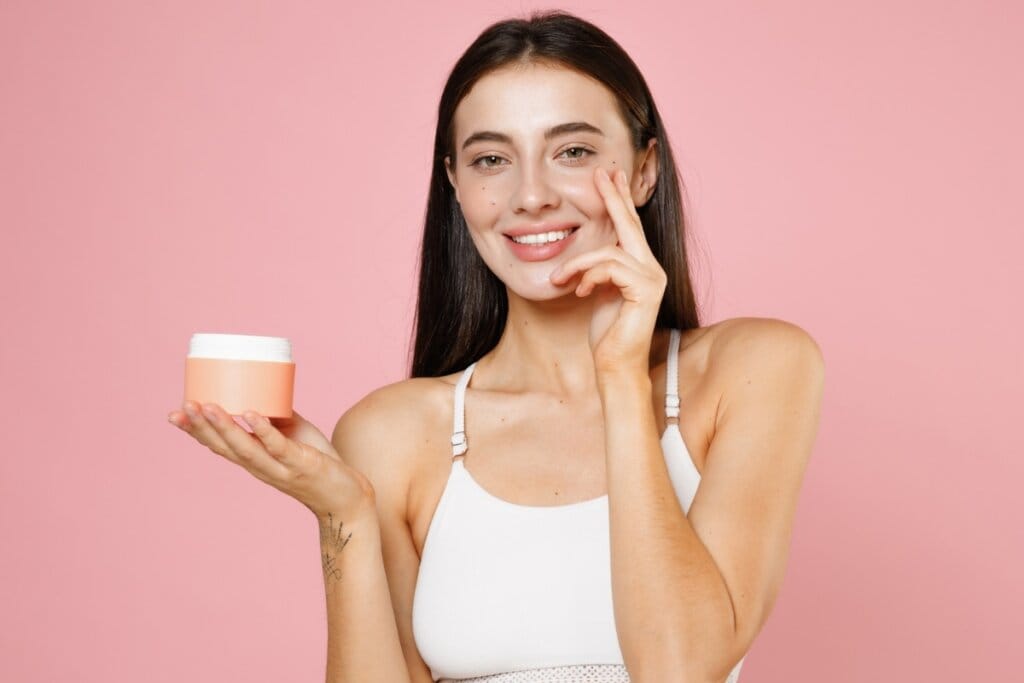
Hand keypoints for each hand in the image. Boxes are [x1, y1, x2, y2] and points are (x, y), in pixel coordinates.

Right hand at [167, 401, 375, 521]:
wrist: (348, 498)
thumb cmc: (319, 465)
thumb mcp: (292, 438)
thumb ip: (277, 418)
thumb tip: (266, 387)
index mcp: (255, 461)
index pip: (218, 446)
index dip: (195, 432)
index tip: (174, 415)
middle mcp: (261, 467)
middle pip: (224, 447)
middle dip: (200, 427)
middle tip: (181, 408)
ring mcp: (280, 467)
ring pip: (245, 448)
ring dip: (224, 427)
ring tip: (207, 406)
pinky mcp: (300, 464)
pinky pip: (278, 447)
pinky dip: (263, 430)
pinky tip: (251, 414)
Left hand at [549, 166, 666, 374]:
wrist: (616, 366)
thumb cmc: (606, 335)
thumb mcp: (597, 293)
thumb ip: (597, 272)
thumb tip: (585, 257)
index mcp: (640, 267)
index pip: (629, 227)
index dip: (619, 200)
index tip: (609, 176)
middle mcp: (652, 269)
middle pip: (630, 224)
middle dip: (614, 197)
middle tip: (601, 173)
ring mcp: (653, 278)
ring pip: (609, 251)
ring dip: (577, 265)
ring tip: (561, 281)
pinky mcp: (646, 290)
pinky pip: (610, 267)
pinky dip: (588, 276)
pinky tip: (580, 293)